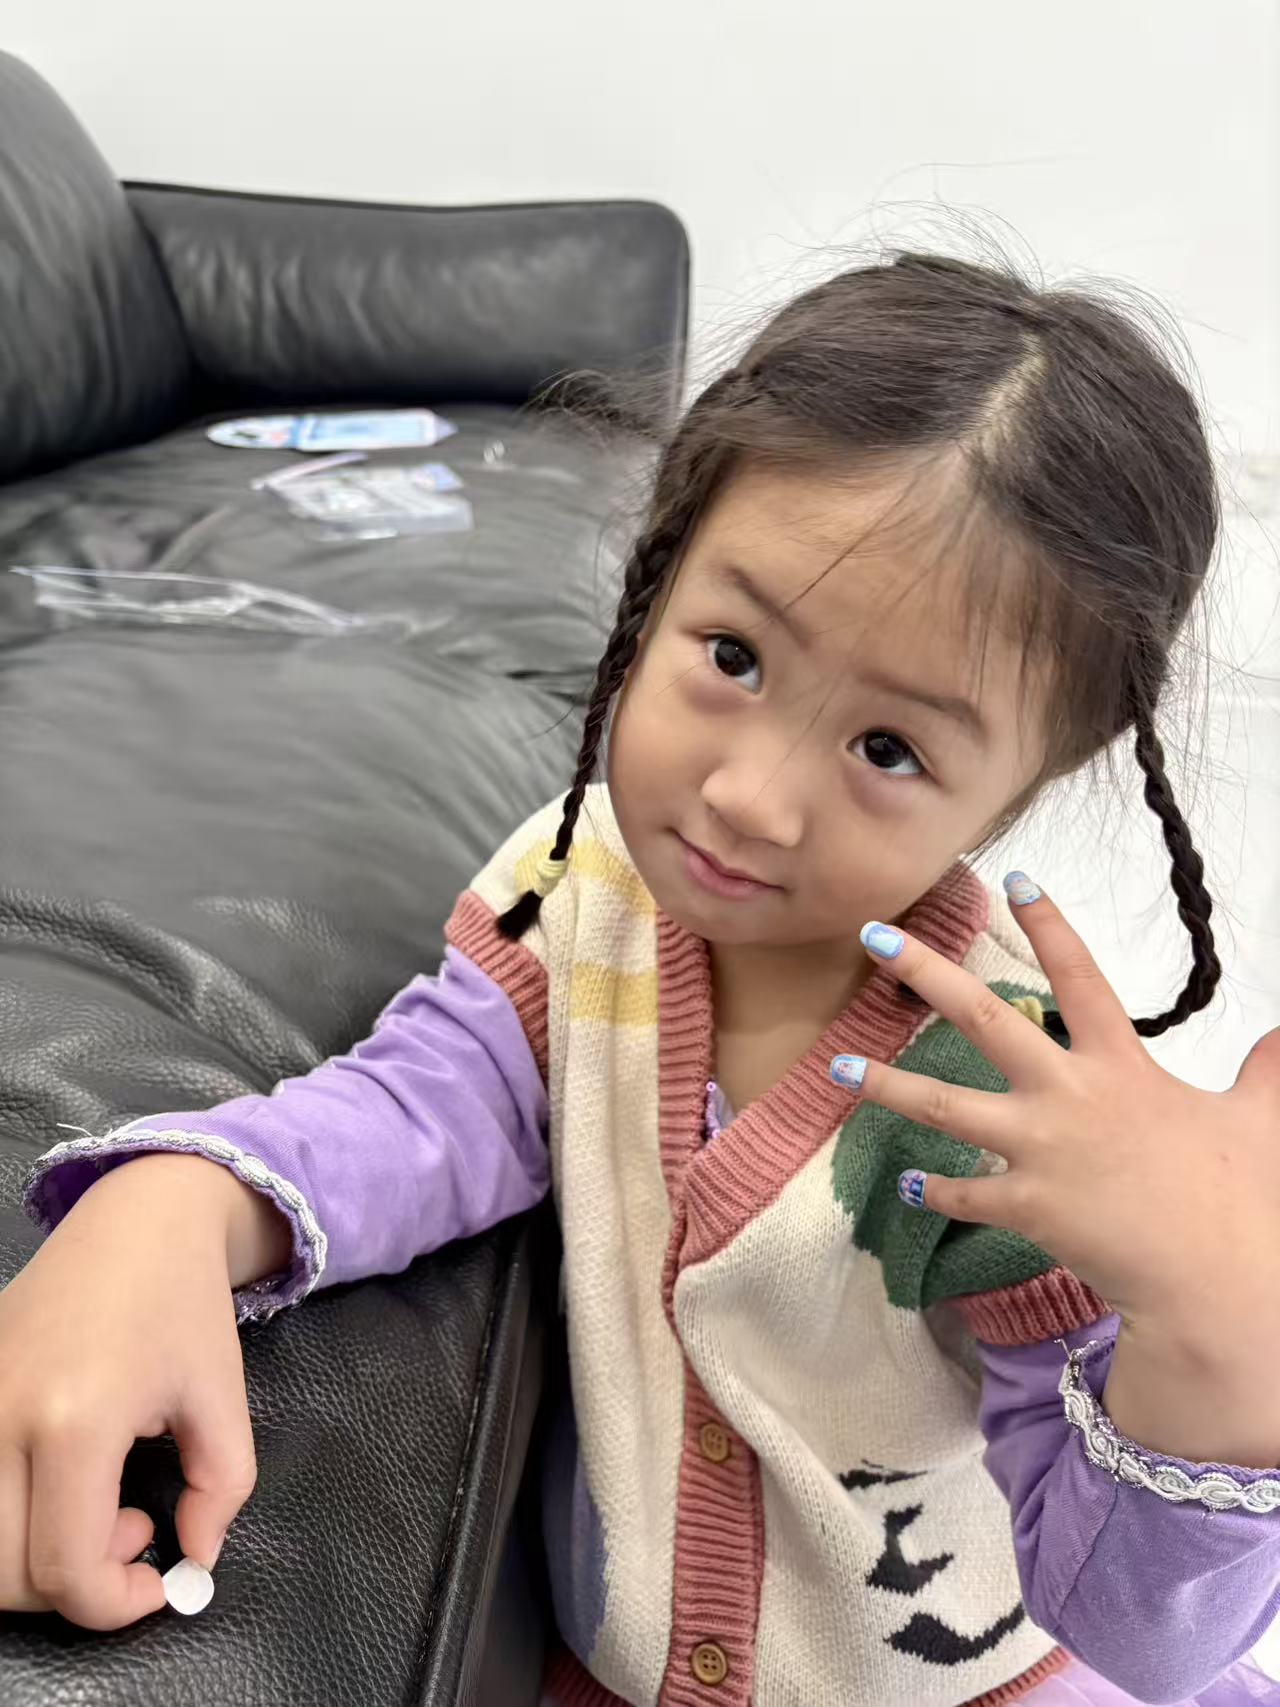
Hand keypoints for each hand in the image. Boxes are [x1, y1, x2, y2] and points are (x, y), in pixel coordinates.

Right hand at [0, 1154, 268, 1627]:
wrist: (137, 1220)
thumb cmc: (184, 1302)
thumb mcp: (224, 1396)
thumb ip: (220, 1488)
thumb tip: (195, 1558)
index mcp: (76, 1419)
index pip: (64, 1567)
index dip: (114, 1603)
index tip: (157, 1582)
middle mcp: (2, 1416)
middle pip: (4, 1572)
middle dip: (71, 1586)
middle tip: (131, 1531)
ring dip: (33, 1558)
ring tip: (98, 1505)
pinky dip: (8, 1514)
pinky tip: (60, 1478)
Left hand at [843, 879, 1279, 1342]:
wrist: (1214, 1280)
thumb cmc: (1237, 1200)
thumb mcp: (1258, 1123)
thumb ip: (1267, 1074)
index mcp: (1122, 1066)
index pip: (1082, 978)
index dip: (1051, 925)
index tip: (1017, 879)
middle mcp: (1070, 1096)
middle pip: (984, 1020)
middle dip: (925, 973)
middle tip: (875, 936)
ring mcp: (1040, 1150)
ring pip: (945, 1107)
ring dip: (886, 1086)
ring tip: (834, 1068)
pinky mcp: (1025, 1206)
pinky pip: (964, 1194)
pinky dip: (934, 1189)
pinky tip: (906, 1181)